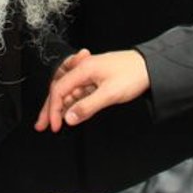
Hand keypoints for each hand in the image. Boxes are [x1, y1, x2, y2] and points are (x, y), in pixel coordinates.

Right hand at [34, 49, 148, 132]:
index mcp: (83, 69)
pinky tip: (69, 111)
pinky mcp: (96, 78)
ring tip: (52, 121)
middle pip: (59, 88)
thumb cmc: (133, 75)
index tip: (55, 126)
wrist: (151, 66)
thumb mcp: (109, 94)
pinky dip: (71, 101)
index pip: (59, 90)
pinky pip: (78, 90)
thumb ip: (87, 106)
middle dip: (49, 108)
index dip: (54, 109)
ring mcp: (89, 73)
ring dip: (59, 105)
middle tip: (41, 125)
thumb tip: (68, 118)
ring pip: (67, 90)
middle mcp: (83, 69)